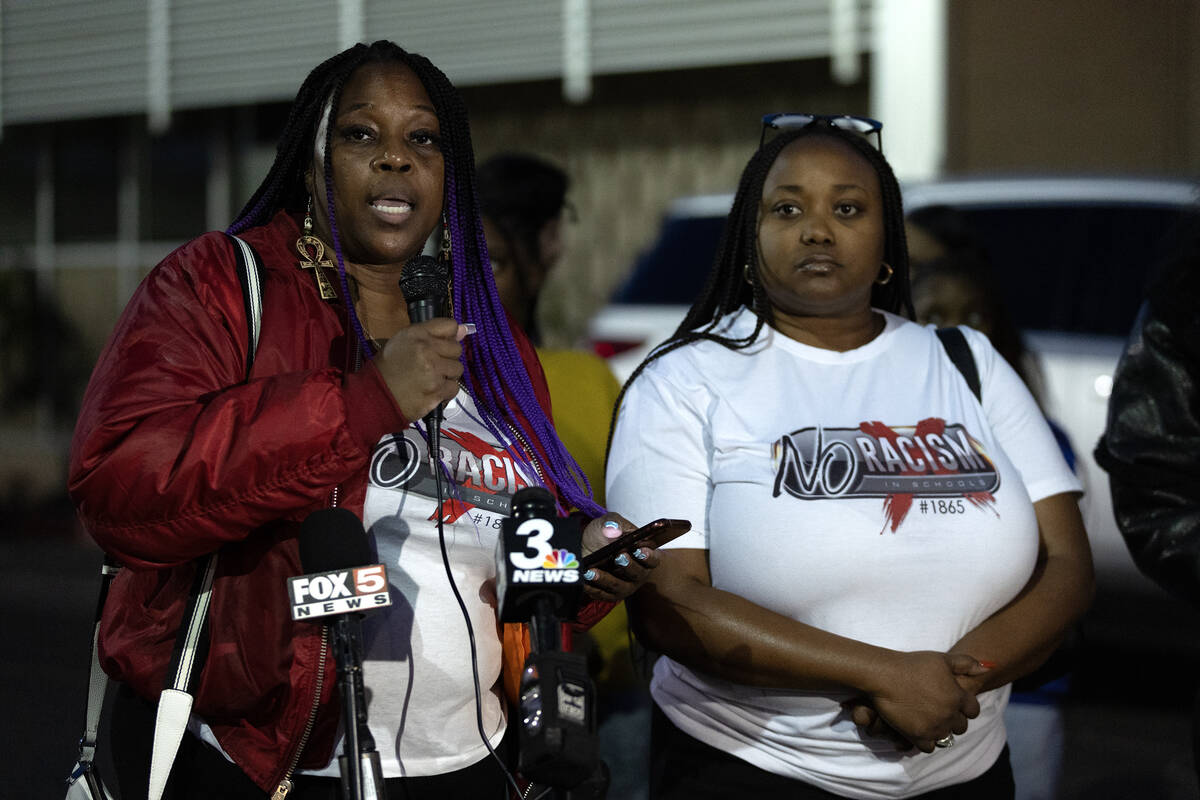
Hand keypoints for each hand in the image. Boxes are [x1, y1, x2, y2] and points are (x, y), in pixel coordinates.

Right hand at [374, 319, 465, 421]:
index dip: (448, 336)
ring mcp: (433, 372)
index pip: (450, 325)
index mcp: (417, 334)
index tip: (441, 344)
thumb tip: (465, 329)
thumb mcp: (403, 341)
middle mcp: (427, 350)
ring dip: (448, 374)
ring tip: (432, 378)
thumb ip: (434, 332)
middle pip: (457, 349)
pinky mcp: (436, 391)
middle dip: (447, 357)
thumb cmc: (389, 367)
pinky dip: (446, 391)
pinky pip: (454, 388)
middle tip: (432, 364)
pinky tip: (433, 390)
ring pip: (457, 369)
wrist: (376, 396)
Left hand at [579, 513, 659, 602]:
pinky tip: (584, 581)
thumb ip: (613, 522)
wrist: (588, 547)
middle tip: (619, 556)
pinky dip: (593, 588)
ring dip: (606, 579)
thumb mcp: (609, 522)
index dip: (648, 556)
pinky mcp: (609, 594)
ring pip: (619, 586)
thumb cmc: (605, 534)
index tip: (639, 549)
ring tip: (592, 571)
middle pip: (638, 574)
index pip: (653, 559)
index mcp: (644, 554)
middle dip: (629, 566)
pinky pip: (602, 594)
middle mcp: (638, 573)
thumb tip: (613, 531)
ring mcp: (624, 585)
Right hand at [864, 651, 984, 752]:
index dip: (965, 707)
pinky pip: (929, 747)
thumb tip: (988, 668)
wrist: (885, 675)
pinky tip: (919, 729)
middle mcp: (949, 714)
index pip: (973, 710)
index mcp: (958, 696)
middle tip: (938, 711)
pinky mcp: (918, 736)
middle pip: (961, 726)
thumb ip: (967, 663)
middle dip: (953, 720)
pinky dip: (926, 741)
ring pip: (946, 737)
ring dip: (940, 731)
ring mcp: (934, 727)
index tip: (953, 702)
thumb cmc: (912, 664)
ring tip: (929, 721)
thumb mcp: (942, 659)